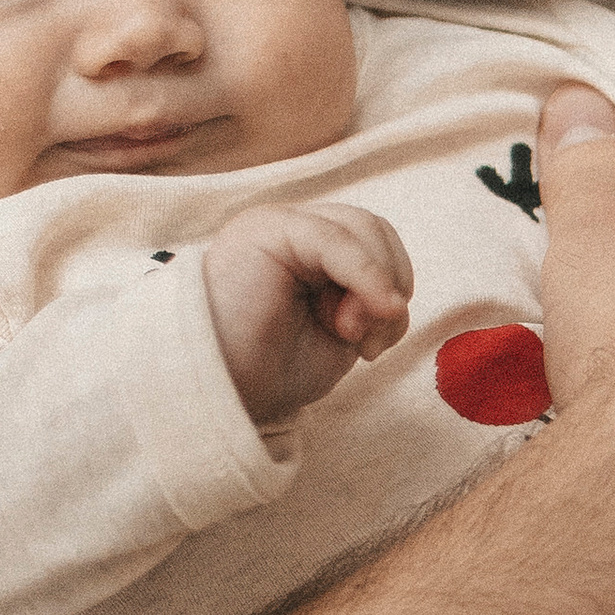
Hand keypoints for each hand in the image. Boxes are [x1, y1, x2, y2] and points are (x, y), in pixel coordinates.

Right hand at [202, 200, 412, 427]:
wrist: (218, 390)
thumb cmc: (269, 369)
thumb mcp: (341, 336)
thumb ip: (373, 306)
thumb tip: (396, 294)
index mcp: (312, 255)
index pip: (379, 244)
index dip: (394, 289)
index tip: (374, 348)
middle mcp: (295, 232)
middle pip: (376, 230)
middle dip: (390, 287)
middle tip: (366, 344)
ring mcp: (278, 224)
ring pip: (363, 227)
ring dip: (372, 287)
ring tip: (345, 334)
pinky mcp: (264, 228)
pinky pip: (334, 237)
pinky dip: (363, 275)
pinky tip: (354, 320)